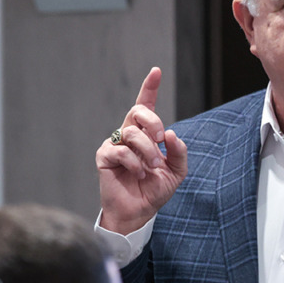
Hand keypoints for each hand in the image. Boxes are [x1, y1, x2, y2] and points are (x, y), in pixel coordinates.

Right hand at [96, 67, 187, 234]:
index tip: (156, 71)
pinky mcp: (105, 156)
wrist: (138, 212)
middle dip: (154, 121)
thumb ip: (179, 152)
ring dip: (148, 151)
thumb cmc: (154, 190)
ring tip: (152, 167)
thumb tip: (172, 135)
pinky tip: (137, 174)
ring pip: (132, 133)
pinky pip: (121, 151)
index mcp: (146, 134)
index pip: (146, 105)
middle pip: (138, 111)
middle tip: (162, 139)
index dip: (149, 87)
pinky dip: (134, 163)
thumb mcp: (176, 172)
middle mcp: (129, 135)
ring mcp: (115, 144)